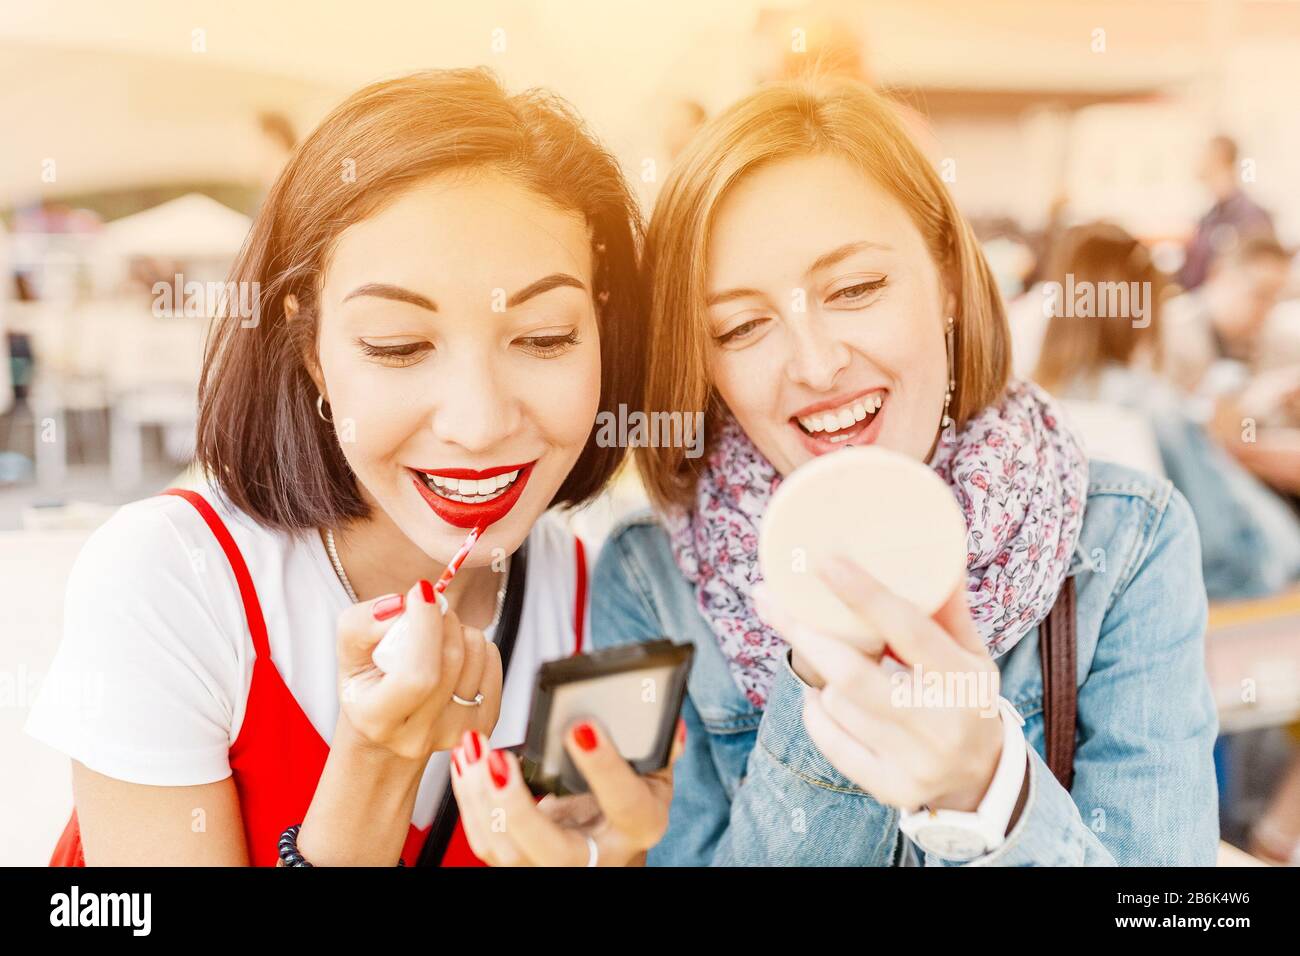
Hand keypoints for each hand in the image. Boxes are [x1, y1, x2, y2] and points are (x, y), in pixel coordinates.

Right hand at [336, 580, 501, 760]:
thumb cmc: (366, 687)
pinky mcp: (483, 723)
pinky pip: (492, 662)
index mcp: (378, 720)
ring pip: (476, 654)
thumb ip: (362, 623)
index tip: (420, 594)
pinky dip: (476, 645)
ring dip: (459, 629)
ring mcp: (455, 733)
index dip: (424, 627)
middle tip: (426, 610)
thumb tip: (401, 605)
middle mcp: (418, 736)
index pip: (416, 675)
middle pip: (451, 659)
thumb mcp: (349, 653)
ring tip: (436, 638)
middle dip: (441, 619)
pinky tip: (453, 655)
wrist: (386, 731)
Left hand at [449, 719, 684, 865]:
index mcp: (640, 826)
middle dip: (517, 808)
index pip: (626, 802)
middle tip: (498, 760)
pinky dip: (472, 802)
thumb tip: (668, 722)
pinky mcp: (524, 861)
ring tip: (474, 751)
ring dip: (482, 799)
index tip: (580, 728)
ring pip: (509, 851)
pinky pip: (489, 843)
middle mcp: (599, 856)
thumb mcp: (655, 774)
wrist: (612, 844)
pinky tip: (468, 765)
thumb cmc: (631, 802)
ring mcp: (557, 865)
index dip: (604, 767)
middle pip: (553, 852)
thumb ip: (660, 748)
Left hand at [759, 557, 1005, 813]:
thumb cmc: (967, 698)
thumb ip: (948, 610)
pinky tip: (822, 697)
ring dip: (818, 674)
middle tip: (768, 598)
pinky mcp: (890, 787)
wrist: (983, 777)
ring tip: (820, 652)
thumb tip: (933, 553)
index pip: (908, 630)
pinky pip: (830, 741)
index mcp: (964, 680)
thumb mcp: (972, 653)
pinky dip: (817, 712)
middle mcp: (940, 723)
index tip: (826, 561)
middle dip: (803, 632)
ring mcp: (914, 762)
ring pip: (837, 703)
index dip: (864, 594)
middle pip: (852, 674)